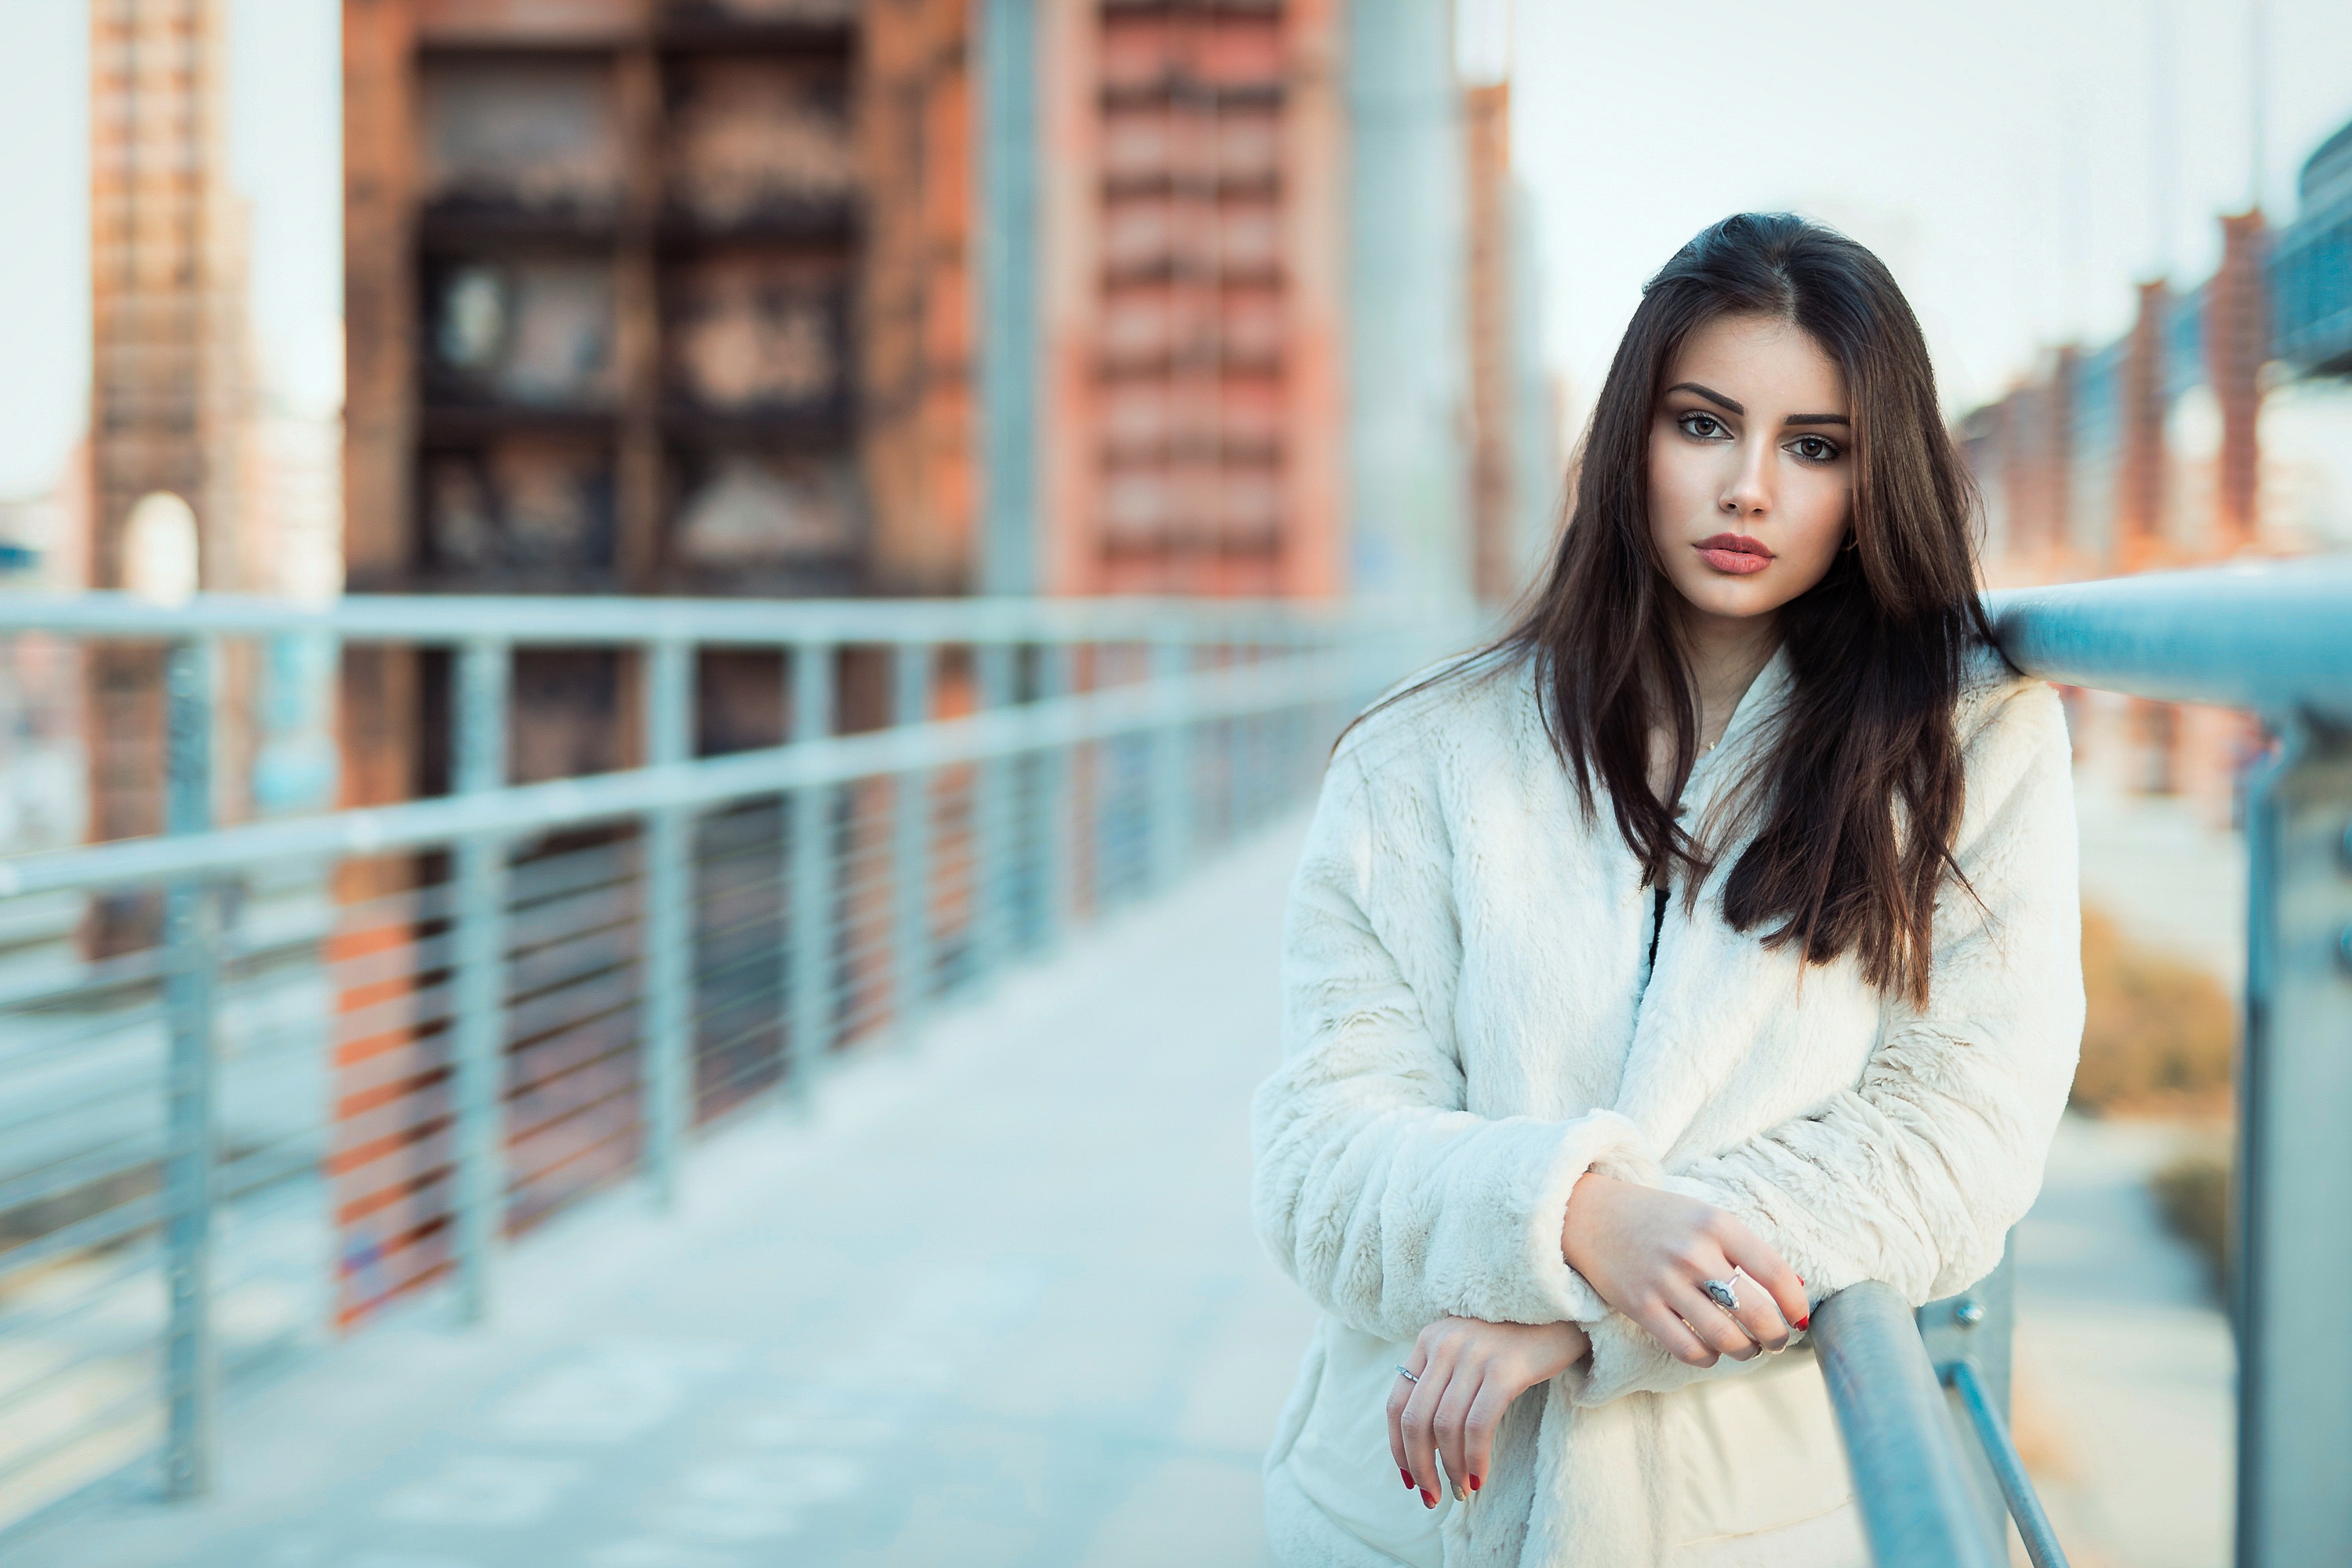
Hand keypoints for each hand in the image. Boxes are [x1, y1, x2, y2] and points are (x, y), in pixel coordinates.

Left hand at [1386, 1316, 1588, 1507]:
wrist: (1565, 1310)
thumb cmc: (1516, 1340)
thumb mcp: (1469, 1350)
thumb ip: (1444, 1380)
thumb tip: (1425, 1444)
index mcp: (1429, 1340)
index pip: (1396, 1402)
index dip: (1398, 1447)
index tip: (1408, 1478)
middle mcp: (1444, 1344)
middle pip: (1415, 1420)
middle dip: (1420, 1467)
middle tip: (1433, 1497)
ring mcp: (1474, 1354)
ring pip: (1445, 1427)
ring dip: (1450, 1469)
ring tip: (1462, 1491)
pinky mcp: (1505, 1368)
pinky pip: (1478, 1426)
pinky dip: (1474, 1459)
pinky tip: (1480, 1478)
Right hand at [1560, 1172, 1808, 1365]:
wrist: (1590, 1214)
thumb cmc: (1658, 1219)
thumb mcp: (1704, 1216)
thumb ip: (1743, 1249)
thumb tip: (1792, 1291)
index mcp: (1716, 1224)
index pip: (1775, 1272)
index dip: (1796, 1303)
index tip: (1799, 1317)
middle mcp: (1693, 1252)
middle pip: (1756, 1313)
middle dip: (1776, 1336)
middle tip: (1777, 1340)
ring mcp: (1665, 1281)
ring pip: (1726, 1338)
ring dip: (1746, 1351)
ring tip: (1748, 1348)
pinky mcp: (1641, 1306)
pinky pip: (1688, 1349)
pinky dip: (1708, 1357)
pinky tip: (1711, 1351)